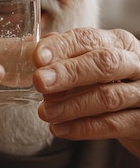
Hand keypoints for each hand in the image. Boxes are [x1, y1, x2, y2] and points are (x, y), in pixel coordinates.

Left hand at [33, 28, 139, 156]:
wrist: (139, 113)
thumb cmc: (109, 82)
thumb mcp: (90, 63)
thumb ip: (65, 56)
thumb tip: (37, 54)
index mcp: (119, 43)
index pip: (88, 38)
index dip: (62, 47)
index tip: (37, 58)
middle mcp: (136, 63)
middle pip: (104, 63)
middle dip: (68, 73)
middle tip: (40, 82)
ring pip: (108, 97)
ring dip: (72, 106)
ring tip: (45, 112)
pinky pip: (115, 124)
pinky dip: (84, 127)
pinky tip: (61, 129)